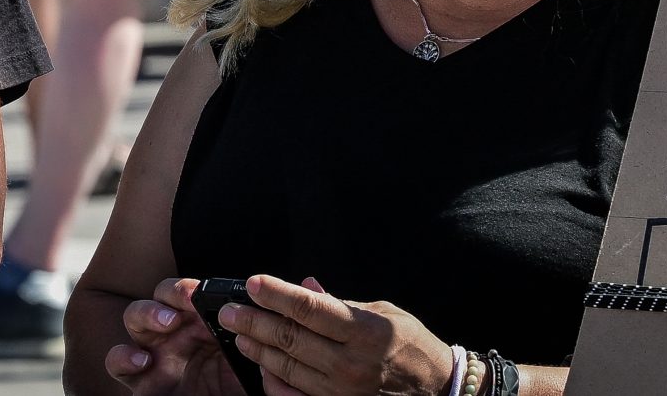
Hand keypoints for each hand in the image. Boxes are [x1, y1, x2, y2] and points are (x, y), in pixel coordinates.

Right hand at [105, 279, 249, 395]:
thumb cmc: (235, 391)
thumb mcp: (253, 367)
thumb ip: (259, 342)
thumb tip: (282, 308)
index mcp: (203, 324)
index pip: (193, 293)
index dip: (198, 288)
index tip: (208, 292)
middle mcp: (175, 333)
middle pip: (163, 295)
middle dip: (174, 291)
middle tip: (191, 300)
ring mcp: (154, 353)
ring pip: (135, 315)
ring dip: (148, 312)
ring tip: (168, 321)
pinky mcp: (139, 380)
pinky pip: (117, 361)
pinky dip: (123, 356)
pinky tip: (142, 359)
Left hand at [221, 275, 453, 395]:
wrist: (438, 391)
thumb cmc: (412, 347)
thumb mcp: (384, 313)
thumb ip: (342, 303)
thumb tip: (306, 286)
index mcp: (364, 331)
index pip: (310, 308)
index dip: (277, 294)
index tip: (252, 283)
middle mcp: (351, 363)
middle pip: (290, 338)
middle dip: (254, 321)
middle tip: (228, 311)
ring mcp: (342, 392)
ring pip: (286, 368)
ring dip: (257, 349)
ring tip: (238, 333)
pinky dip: (273, 382)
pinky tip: (261, 366)